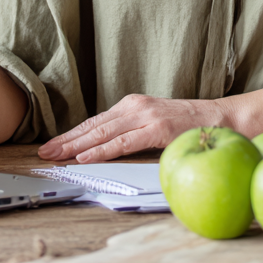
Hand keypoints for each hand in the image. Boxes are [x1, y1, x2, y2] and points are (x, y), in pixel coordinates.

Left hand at [38, 94, 222, 162]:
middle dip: (66, 141)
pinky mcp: (157, 129)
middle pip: (94, 126)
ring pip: (104, 134)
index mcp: (132, 105)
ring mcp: (146, 116)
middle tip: (44, 153)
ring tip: (57, 156)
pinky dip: (102, 151)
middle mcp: (135, 106)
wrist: (218, 118)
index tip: (52, 145)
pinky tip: (86, 158)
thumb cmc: (186, 124)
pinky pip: (124, 143)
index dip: (71, 134)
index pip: (95, 121)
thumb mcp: (152, 123)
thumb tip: (104, 147)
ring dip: (76, 147)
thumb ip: (131, 131)